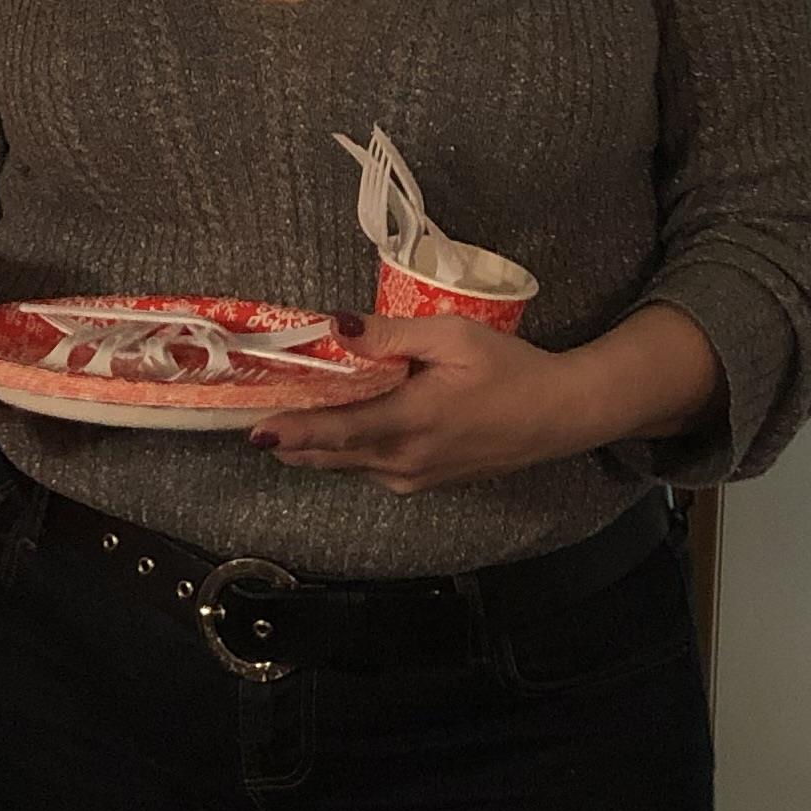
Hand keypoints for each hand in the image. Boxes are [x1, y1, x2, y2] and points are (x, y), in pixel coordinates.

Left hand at [249, 315, 624, 494]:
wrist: (559, 415)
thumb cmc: (510, 369)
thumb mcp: (452, 336)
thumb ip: (392, 334)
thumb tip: (338, 327)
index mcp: (411, 422)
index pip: (337, 431)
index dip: (293, 431)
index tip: (254, 428)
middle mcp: (404, 461)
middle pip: (331, 455)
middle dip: (290, 440)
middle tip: (251, 417)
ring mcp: (413, 478)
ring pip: (347, 465)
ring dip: (314, 447)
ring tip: (281, 423)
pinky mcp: (423, 483)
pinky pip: (369, 469)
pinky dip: (344, 452)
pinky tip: (334, 431)